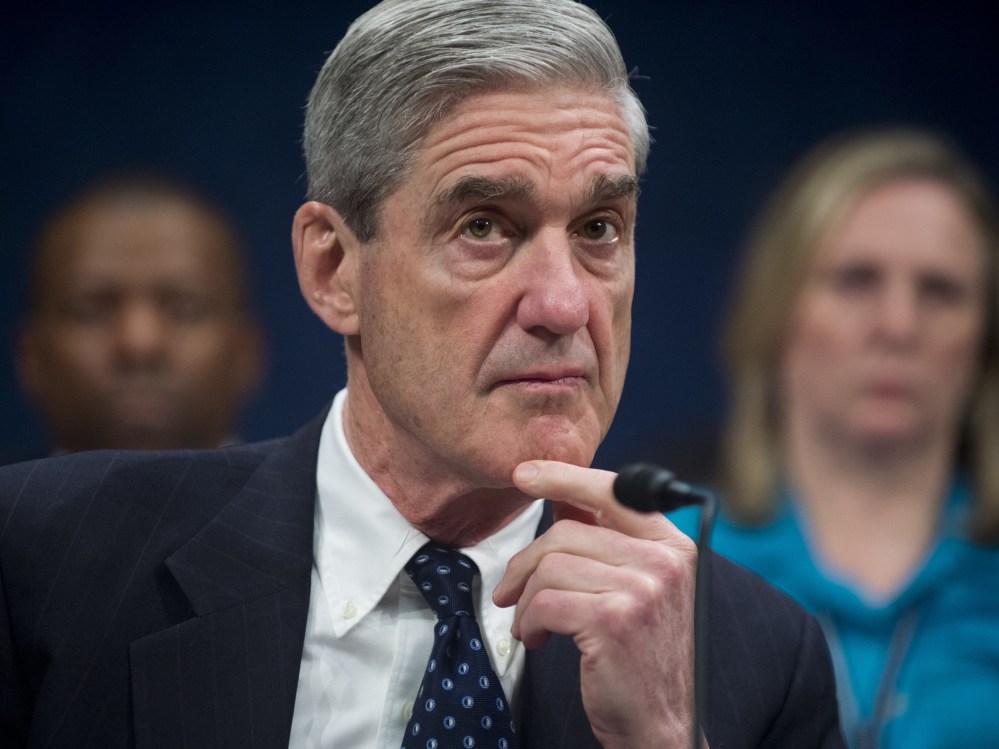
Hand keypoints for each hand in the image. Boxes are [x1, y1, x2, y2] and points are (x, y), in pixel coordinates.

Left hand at [493, 460, 699, 748]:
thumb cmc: (641, 654)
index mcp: (671, 544)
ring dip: (526, 599)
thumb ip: (605, 540)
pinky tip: (536, 639)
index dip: (562, 477)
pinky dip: (529, 622)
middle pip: (566, 533)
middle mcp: (663, 560)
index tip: (523, 475)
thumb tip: (561, 499)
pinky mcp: (614, 620)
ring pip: (550, 567)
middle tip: (509, 591)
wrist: (661, 723)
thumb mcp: (636, 588)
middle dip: (525, 563)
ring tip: (530, 622)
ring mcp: (642, 589)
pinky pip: (545, 602)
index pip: (611, 491)